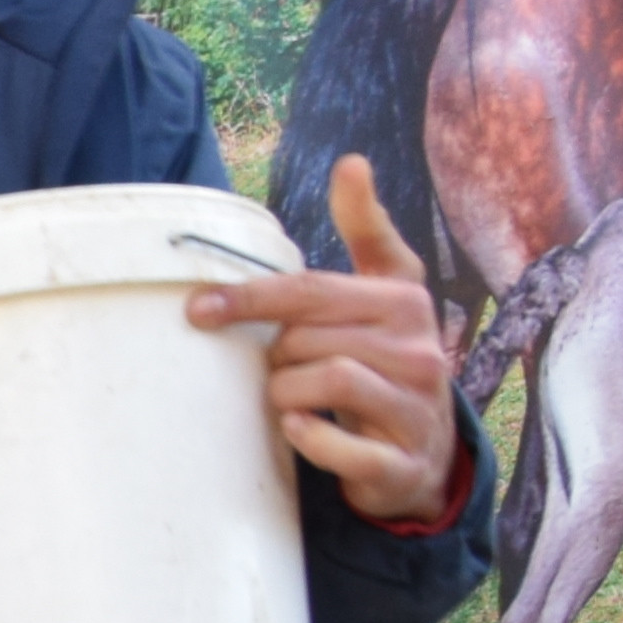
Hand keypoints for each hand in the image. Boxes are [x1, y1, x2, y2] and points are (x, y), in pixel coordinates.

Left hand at [187, 155, 464, 526]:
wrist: (424, 451)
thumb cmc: (385, 360)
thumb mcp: (386, 291)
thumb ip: (368, 231)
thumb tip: (352, 161)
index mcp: (405, 301)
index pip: (312, 290)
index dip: (251, 297)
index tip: (199, 308)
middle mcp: (420, 349)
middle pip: (307, 338)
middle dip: (273, 355)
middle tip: (273, 368)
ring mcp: (417, 406)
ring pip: (325, 381)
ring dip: (285, 394)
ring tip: (286, 399)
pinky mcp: (404, 461)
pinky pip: (342, 445)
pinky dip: (310, 439)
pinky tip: (299, 431)